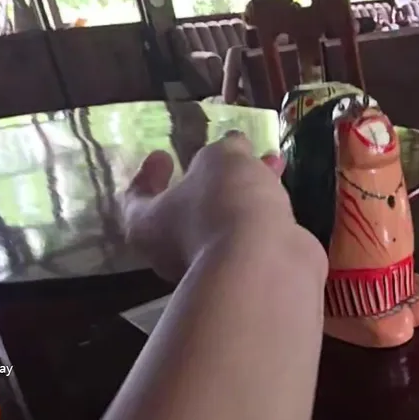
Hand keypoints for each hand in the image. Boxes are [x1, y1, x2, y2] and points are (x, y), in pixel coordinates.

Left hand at [121, 131, 310, 280]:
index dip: (149, 173)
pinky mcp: (246, 272)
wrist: (263, 264)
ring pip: (224, 219)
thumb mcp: (220, 160)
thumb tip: (233, 147)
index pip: (136, 198)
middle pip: (187, 208)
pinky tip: (282, 191)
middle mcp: (172, 251)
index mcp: (147, 225)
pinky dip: (261, 211)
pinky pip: (250, 234)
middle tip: (228, 154)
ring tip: (271, 163)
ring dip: (245, 189)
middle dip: (213, 177)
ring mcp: (212, 266)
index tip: (164, 153)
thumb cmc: (222, 205)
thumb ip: (224, 150)